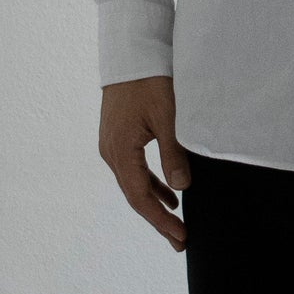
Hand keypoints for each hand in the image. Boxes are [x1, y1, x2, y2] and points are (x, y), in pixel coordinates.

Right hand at [98, 75, 191, 251]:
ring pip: (134, 185)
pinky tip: (169, 194)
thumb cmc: (149, 81)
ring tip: (176, 224)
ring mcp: (112, 146)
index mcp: (121, 151)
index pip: (141, 197)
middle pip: (135, 197)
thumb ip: (173, 153)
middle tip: (180, 241)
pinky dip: (151, 185)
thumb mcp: (167, 117)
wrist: (129, 52)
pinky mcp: (118, 138)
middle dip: (158, 220)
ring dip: (155, 205)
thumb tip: (182, 188)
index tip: (180, 237)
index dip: (160, 220)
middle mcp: (111, 153)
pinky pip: (134, 170)